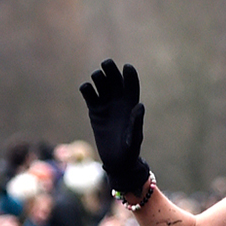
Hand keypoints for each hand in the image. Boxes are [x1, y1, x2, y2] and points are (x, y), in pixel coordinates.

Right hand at [80, 59, 149, 193]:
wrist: (117, 161)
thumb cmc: (130, 150)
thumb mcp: (135, 137)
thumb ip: (136, 122)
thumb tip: (139, 105)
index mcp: (131, 104)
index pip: (131, 84)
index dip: (129, 74)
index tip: (126, 67)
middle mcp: (118, 101)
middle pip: (114, 78)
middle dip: (110, 69)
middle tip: (106, 64)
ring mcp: (105, 104)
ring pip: (100, 82)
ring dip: (98, 76)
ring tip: (97, 80)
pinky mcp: (93, 110)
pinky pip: (89, 94)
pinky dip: (86, 88)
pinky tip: (87, 90)